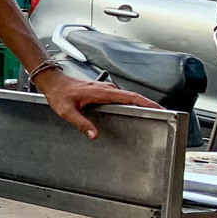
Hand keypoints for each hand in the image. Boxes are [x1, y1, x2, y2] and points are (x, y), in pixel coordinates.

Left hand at [36, 67, 160, 138]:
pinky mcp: (103, 91)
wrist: (53, 82)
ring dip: (140, 103)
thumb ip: (81, 123)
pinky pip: (121, 97)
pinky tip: (133, 110)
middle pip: (133, 97)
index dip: (147, 102)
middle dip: (149, 104)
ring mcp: (105, 89)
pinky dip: (131, 102)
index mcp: (102, 92)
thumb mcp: (68, 111)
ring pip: (128, 97)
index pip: (130, 97)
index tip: (160, 108)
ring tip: (152, 113)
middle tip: (163, 114)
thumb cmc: (59, 94)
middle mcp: (106, 89)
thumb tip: (94, 135)